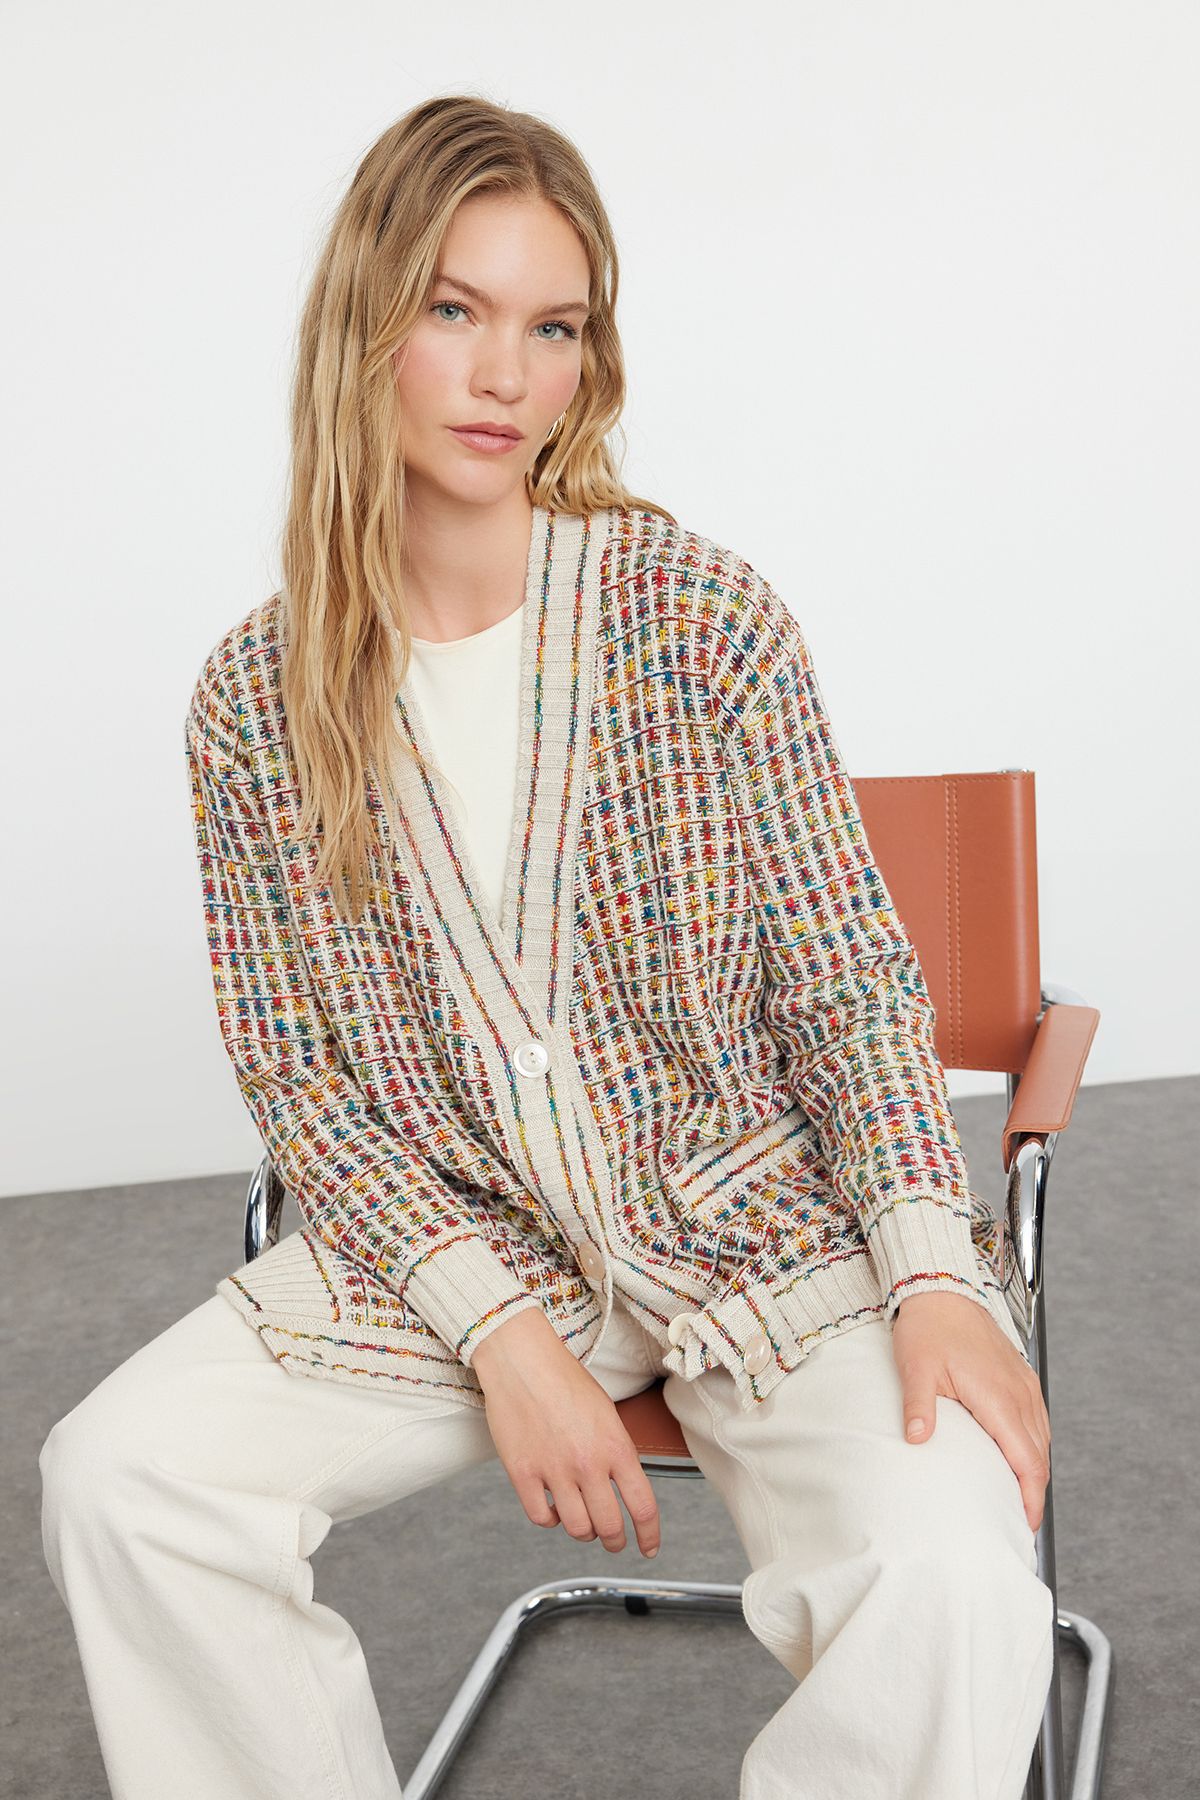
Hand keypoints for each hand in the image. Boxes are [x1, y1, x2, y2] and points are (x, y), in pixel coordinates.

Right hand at [470, 1307, 661, 1558]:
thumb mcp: (607, 1413)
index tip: (648, 1548)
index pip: (643, 1507)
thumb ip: (617, 1452)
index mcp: (616, 1447)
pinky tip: (552, 1509)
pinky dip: (550, 1520)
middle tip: (613, 1541)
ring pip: (577, 1529)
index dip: (649, 1535)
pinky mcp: (522, 1473)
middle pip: (609, 1527)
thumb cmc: (565, 1380)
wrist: (523, 1360)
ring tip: (583, 1523)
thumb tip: (623, 1487)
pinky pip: (541, 1517)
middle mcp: (588, 1464)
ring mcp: (554, 1470)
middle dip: (614, 1541)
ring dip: (584, 1532)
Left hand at [891, 1291, 1051, 1531]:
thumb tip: (918, 1440)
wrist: (941, 1288)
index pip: (1027, 1460)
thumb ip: (919, 1406)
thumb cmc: (928, 1327)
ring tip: (1017, 1497)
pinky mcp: (1020, 1376)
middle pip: (1039, 1456)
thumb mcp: (916, 1368)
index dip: (1031, 1498)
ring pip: (1041, 1438)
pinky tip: (1016, 1455)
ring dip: (1034, 1468)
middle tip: (1017, 1522)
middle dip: (1034, 1492)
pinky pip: (1036, 1419)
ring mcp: (1023, 1383)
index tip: (1025, 1524)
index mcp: (999, 1397)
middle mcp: (1020, 1392)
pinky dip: (1032, 1444)